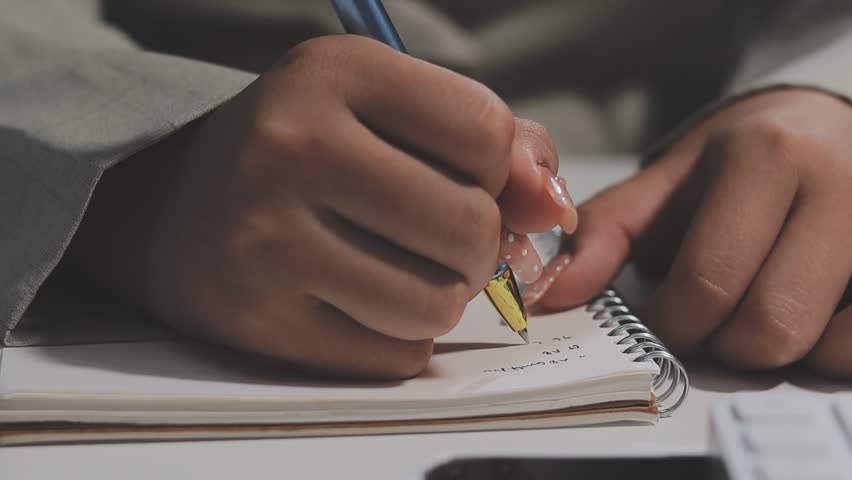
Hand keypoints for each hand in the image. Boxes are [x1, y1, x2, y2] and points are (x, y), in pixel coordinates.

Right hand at [63, 35, 575, 378]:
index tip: (467, 179)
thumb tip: (550, 203)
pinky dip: (400, 334)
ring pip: (437, 302)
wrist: (170, 206)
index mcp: (334, 74)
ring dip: (442, 295)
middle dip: (477, 244)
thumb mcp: (383, 108)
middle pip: (470, 226)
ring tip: (403, 269)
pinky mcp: (260, 320)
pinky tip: (363, 301)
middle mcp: (293, 148)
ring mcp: (270, 240)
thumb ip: (488, 140)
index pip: (484, 133)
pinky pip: (394, 353)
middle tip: (440, 236)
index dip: (496, 170)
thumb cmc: (296, 149)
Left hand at [532, 88, 851, 377]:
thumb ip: (606, 233)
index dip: (669, 323)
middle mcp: (839, 186)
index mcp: (766, 158)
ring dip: (773, 349)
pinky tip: (805, 317)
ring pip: (822, 348)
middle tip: (708, 320)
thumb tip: (554, 292)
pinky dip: (827, 351)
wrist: (827, 126)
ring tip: (755, 309)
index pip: (707, 283)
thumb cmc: (741, 160)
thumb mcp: (667, 182)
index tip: (659, 318)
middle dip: (720, 343)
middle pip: (766, 327)